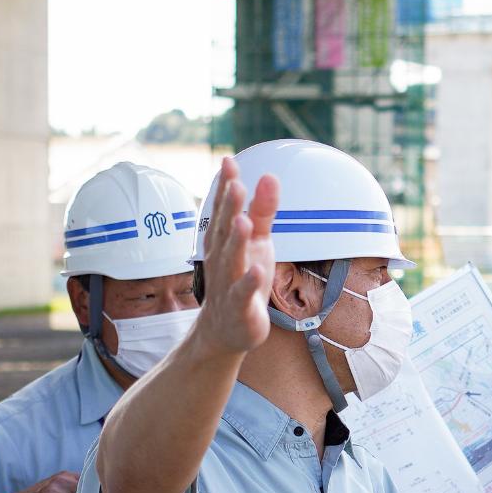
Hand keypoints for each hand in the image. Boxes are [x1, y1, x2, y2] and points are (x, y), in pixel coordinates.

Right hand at [194, 155, 279, 355]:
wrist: (227, 329)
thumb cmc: (243, 277)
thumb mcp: (258, 241)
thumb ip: (263, 210)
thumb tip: (269, 175)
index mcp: (224, 241)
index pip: (223, 211)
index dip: (226, 188)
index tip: (229, 163)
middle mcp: (222, 260)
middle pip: (224, 232)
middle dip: (229, 209)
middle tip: (235, 184)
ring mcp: (229, 284)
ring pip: (231, 261)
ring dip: (236, 242)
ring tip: (243, 221)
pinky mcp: (240, 308)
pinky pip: (243, 295)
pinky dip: (249, 283)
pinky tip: (257, 269)